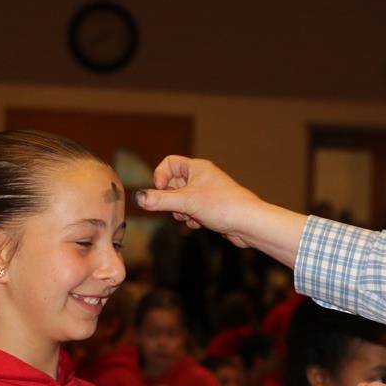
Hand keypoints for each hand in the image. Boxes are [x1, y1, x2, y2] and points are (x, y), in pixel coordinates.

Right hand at [136, 156, 268, 248]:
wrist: (248, 223)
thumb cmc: (223, 205)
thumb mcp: (186, 202)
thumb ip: (160, 200)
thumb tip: (138, 197)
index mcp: (197, 168)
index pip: (169, 163)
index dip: (160, 176)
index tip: (160, 190)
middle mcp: (201, 177)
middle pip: (172, 184)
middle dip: (171, 199)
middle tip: (178, 207)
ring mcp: (206, 193)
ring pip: (180, 201)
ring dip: (181, 211)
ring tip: (192, 216)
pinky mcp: (210, 209)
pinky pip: (190, 212)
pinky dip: (191, 219)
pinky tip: (201, 223)